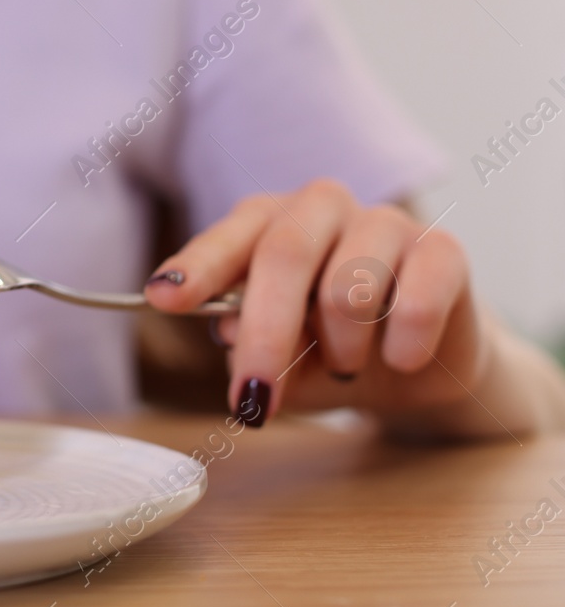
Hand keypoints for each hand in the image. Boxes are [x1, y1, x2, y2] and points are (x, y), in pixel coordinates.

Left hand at [144, 179, 485, 427]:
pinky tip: (401, 359)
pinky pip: (417, 303)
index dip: (196, 269)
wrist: (416, 364)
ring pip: (349, 289)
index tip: (163, 299)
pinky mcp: (444, 250)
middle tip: (254, 398)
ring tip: (347, 363)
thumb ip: (248, 342)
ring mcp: (384, 222)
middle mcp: (320, 208)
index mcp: (266, 221)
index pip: (227, 238)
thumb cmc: (327, 348)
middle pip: (283, 256)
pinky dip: (402, 348)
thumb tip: (231, 332)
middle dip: (266, 335)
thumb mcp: (277, 355)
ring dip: (341, 350)